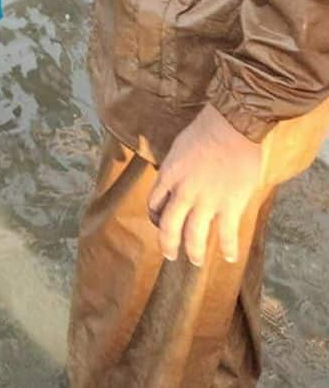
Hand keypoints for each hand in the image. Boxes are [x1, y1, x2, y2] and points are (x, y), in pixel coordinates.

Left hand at [147, 104, 263, 267]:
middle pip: (169, 228)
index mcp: (169, 176)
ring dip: (195, 252)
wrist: (233, 125)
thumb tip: (178, 182)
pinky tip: (230, 257)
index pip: (154, 204)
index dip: (156, 218)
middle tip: (171, 255)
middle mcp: (184, 192)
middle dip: (168, 245)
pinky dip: (228, 249)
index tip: (162, 223)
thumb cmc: (206, 129)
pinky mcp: (230, 205)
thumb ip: (177, 170)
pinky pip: (227, 234)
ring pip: (194, 237)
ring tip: (196, 261)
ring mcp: (207, 201)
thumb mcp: (179, 148)